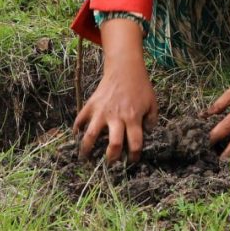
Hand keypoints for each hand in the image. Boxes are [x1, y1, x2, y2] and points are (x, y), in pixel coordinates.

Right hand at [74, 20, 157, 163]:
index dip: (135, 156)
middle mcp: (117, 117)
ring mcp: (102, 111)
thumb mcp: (152, 103)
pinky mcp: (91, 104)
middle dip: (112, 157)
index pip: (135, 143)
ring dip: (87, 148)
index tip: (132, 160)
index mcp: (133, 118)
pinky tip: (76, 136)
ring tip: (85, 158)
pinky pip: (80, 119)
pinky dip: (77, 128)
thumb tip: (147, 134)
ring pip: (91, 135)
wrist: (125, 68)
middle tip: (111, 162)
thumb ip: (152, 120)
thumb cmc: (140, 86)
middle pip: (114, 144)